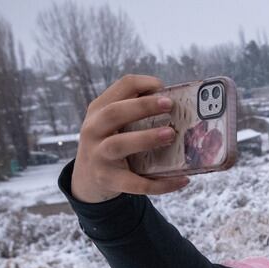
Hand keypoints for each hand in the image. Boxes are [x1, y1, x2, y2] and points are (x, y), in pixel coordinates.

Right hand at [69, 74, 189, 202]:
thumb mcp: (112, 123)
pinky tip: (182, 180)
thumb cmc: (109, 143)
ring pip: (119, 145)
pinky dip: (161, 183)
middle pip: (114, 113)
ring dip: (146, 138)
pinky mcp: (108, 180)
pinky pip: (136, 183)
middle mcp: (93, 130)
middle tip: (169, 104)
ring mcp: (98, 156)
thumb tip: (177, 103)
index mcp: (99, 110)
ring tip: (170, 134)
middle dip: (143, 106)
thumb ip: (134, 111)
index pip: (120, 87)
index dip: (142, 83)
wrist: (86, 179)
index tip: (163, 87)